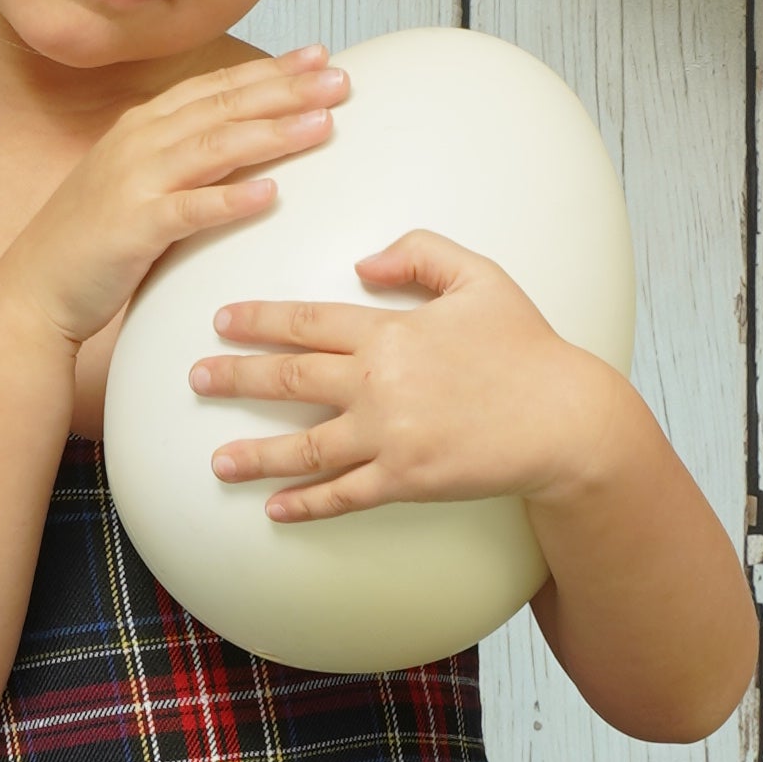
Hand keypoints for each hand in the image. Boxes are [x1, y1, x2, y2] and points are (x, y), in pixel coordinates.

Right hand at [0, 54, 346, 352]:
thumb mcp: (140, 181)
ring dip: (269, 132)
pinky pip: (188, 210)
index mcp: (144, 126)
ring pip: (213, 148)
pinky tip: (268, 193)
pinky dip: (228, 199)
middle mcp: (139, 142)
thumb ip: (185, 158)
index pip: (217, 87)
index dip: (270, 70)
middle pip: (223, 106)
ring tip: (321, 123)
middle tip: (340, 79)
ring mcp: (134, 182)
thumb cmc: (95, 239)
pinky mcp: (132, 228)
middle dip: (284, 90)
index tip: (319, 58)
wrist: (34, 287)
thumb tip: (244, 145)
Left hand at [195, 233, 619, 519]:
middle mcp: (379, 384)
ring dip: (256, 455)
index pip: (306, 321)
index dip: (259, 320)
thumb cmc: (526, 347)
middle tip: (197, 379)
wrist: (565, 420)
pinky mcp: (405, 481)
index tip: (222, 322)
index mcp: (391, 331)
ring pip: (304, 448)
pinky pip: (343, 495)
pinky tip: (276, 509)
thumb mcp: (481, 277)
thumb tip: (364, 261)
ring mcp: (388, 437)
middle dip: (235, 378)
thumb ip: (420, 252)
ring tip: (219, 462)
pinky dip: (306, 505)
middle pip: (289, 379)